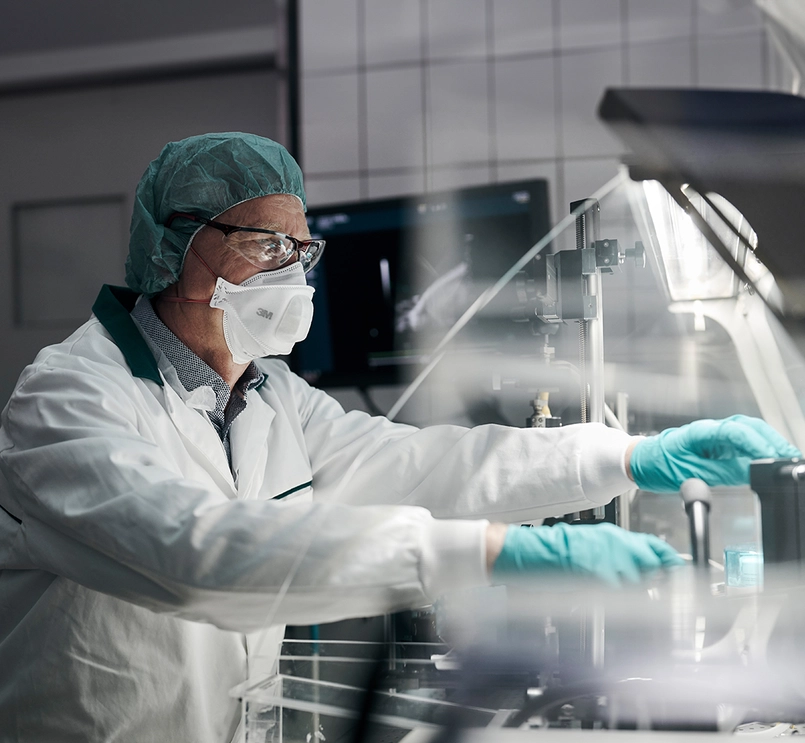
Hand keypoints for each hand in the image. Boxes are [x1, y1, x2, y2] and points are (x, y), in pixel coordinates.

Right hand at [491, 522, 682, 586]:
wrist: (535, 550)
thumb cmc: (558, 549)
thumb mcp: (593, 543)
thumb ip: (618, 554)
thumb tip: (642, 569)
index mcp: (615, 535)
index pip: (655, 547)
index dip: (669, 562)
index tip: (679, 575)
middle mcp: (616, 544)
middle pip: (650, 568)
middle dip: (652, 583)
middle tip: (650, 595)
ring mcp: (608, 559)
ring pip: (636, 584)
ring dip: (630, 594)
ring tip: (613, 596)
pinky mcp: (600, 573)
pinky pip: (618, 593)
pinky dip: (615, 600)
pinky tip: (603, 599)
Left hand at [629, 415, 800, 492]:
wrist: (639, 463)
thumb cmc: (656, 464)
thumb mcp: (690, 474)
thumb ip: (722, 472)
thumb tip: (751, 472)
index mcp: (700, 431)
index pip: (735, 431)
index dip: (756, 443)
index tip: (770, 456)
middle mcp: (709, 429)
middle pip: (747, 426)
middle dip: (770, 440)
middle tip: (786, 456)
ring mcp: (714, 436)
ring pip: (747, 432)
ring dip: (766, 442)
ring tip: (782, 458)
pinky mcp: (716, 446)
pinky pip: (741, 443)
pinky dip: (757, 449)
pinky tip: (767, 459)